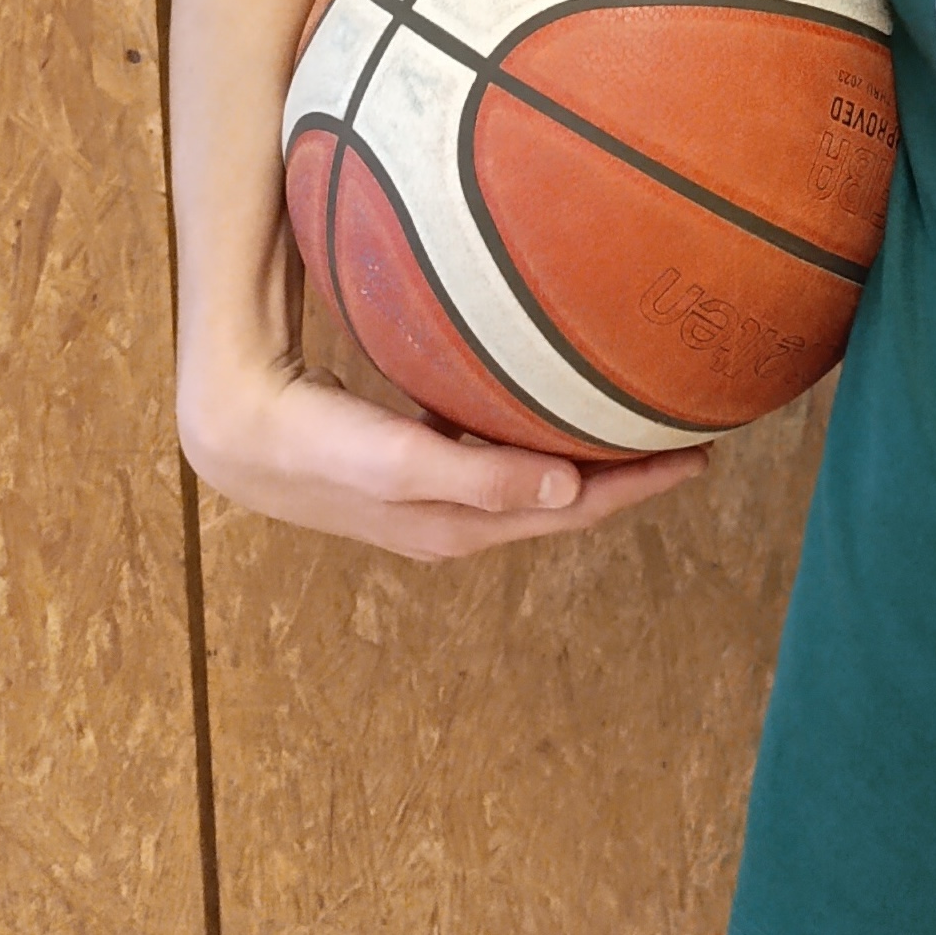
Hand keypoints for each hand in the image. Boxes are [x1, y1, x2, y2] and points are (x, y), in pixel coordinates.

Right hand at [181, 354, 707, 562]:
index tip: (695, 456)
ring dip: (593, 462)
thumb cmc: (313, 440)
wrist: (238, 433)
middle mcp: (462, 518)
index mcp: (463, 522)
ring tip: (648, 426)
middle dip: (632, 478)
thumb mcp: (394, 460)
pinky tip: (564, 412)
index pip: (571, 508)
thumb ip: (475, 474)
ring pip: (538, 482)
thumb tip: (569, 490)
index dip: (635, 487)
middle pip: (565, 501)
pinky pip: (502, 460)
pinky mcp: (422, 470)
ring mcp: (441, 498)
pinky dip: (542, 445)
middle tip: (697, 441)